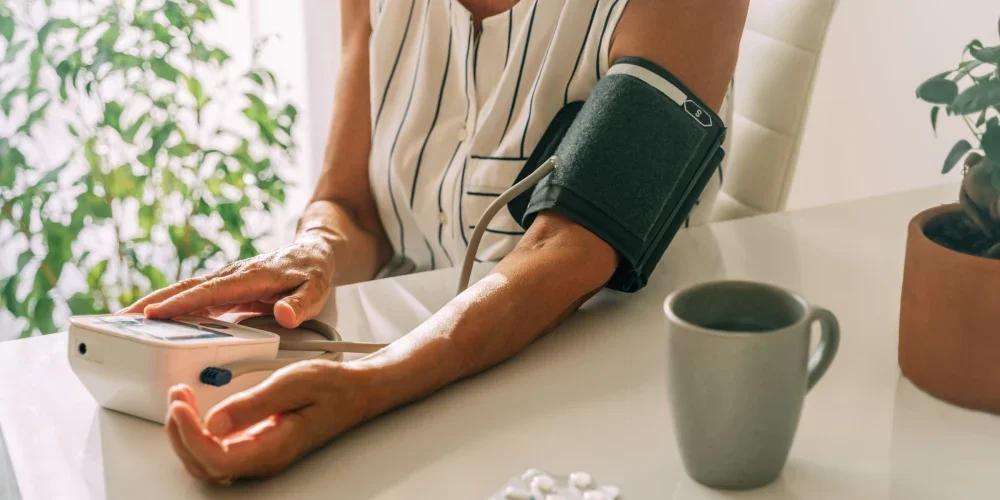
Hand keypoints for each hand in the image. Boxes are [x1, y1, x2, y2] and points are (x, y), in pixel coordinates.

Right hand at [122, 233, 336, 327]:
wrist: (313, 253)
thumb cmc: (313, 272)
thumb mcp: (317, 290)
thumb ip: (302, 304)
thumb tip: (285, 316)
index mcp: (250, 276)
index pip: (211, 292)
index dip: (182, 303)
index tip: (155, 315)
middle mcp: (232, 276)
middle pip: (186, 288)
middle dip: (153, 303)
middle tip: (121, 320)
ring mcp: (225, 281)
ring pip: (185, 292)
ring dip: (154, 305)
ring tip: (123, 323)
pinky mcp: (224, 288)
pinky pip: (193, 298)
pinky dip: (170, 308)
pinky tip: (152, 322)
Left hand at [165, 359, 369, 481]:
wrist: (356, 391)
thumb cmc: (333, 387)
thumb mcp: (293, 383)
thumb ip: (254, 404)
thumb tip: (214, 421)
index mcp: (274, 448)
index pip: (218, 459)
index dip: (191, 435)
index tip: (181, 405)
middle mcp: (263, 459)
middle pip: (204, 466)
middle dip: (181, 433)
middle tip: (177, 397)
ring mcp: (258, 455)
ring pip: (206, 461)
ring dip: (185, 433)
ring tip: (181, 399)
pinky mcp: (255, 445)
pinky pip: (216, 450)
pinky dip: (197, 431)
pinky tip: (195, 408)